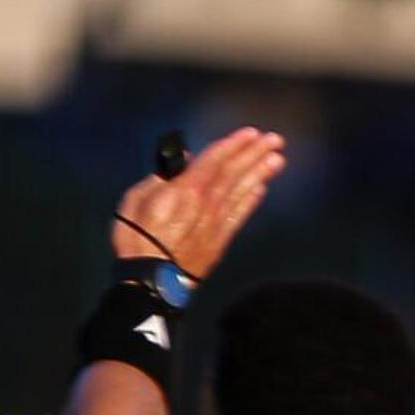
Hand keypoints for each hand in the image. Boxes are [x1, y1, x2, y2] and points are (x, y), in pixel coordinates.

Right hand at [114, 128, 287, 280]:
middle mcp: (207, 203)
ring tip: (277, 159)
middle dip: (255, 154)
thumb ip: (161, 178)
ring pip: (242, 191)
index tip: (252, 133)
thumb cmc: (136, 237)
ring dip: (260, 173)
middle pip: (235, 173)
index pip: (215, 160)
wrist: (152, 280)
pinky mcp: (220, 240)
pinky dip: (251, 200)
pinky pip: (239, 214)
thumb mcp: (137, 199)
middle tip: (275, 140)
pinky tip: (261, 188)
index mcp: (185, 190)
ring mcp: (217, 223)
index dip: (235, 145)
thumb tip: (184, 162)